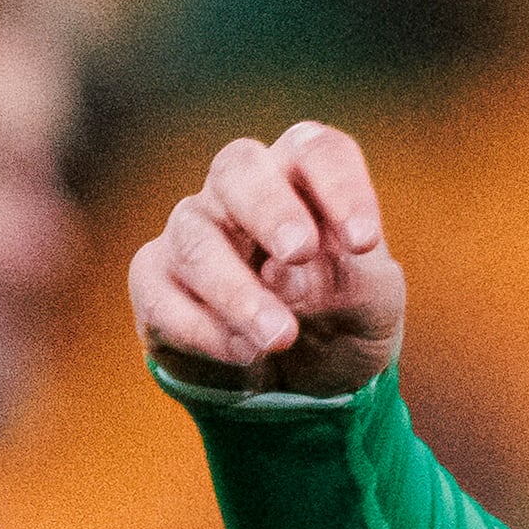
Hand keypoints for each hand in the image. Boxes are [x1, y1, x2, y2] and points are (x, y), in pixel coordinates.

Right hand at [130, 120, 405, 397]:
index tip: (363, 242)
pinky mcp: (155, 282)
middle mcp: (241, 192)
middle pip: (237, 167)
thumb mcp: (373, 303)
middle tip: (300, 253)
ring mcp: (193, 232)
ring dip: (237, 291)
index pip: (318, 151)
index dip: (341, 187)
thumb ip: (354, 281)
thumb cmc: (342, 314)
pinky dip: (202, 329)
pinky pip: (159, 293)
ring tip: (280, 337)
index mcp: (305, 178)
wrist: (304, 377)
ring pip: (194, 237)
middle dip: (269, 209)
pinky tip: (244, 354)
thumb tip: (284, 275)